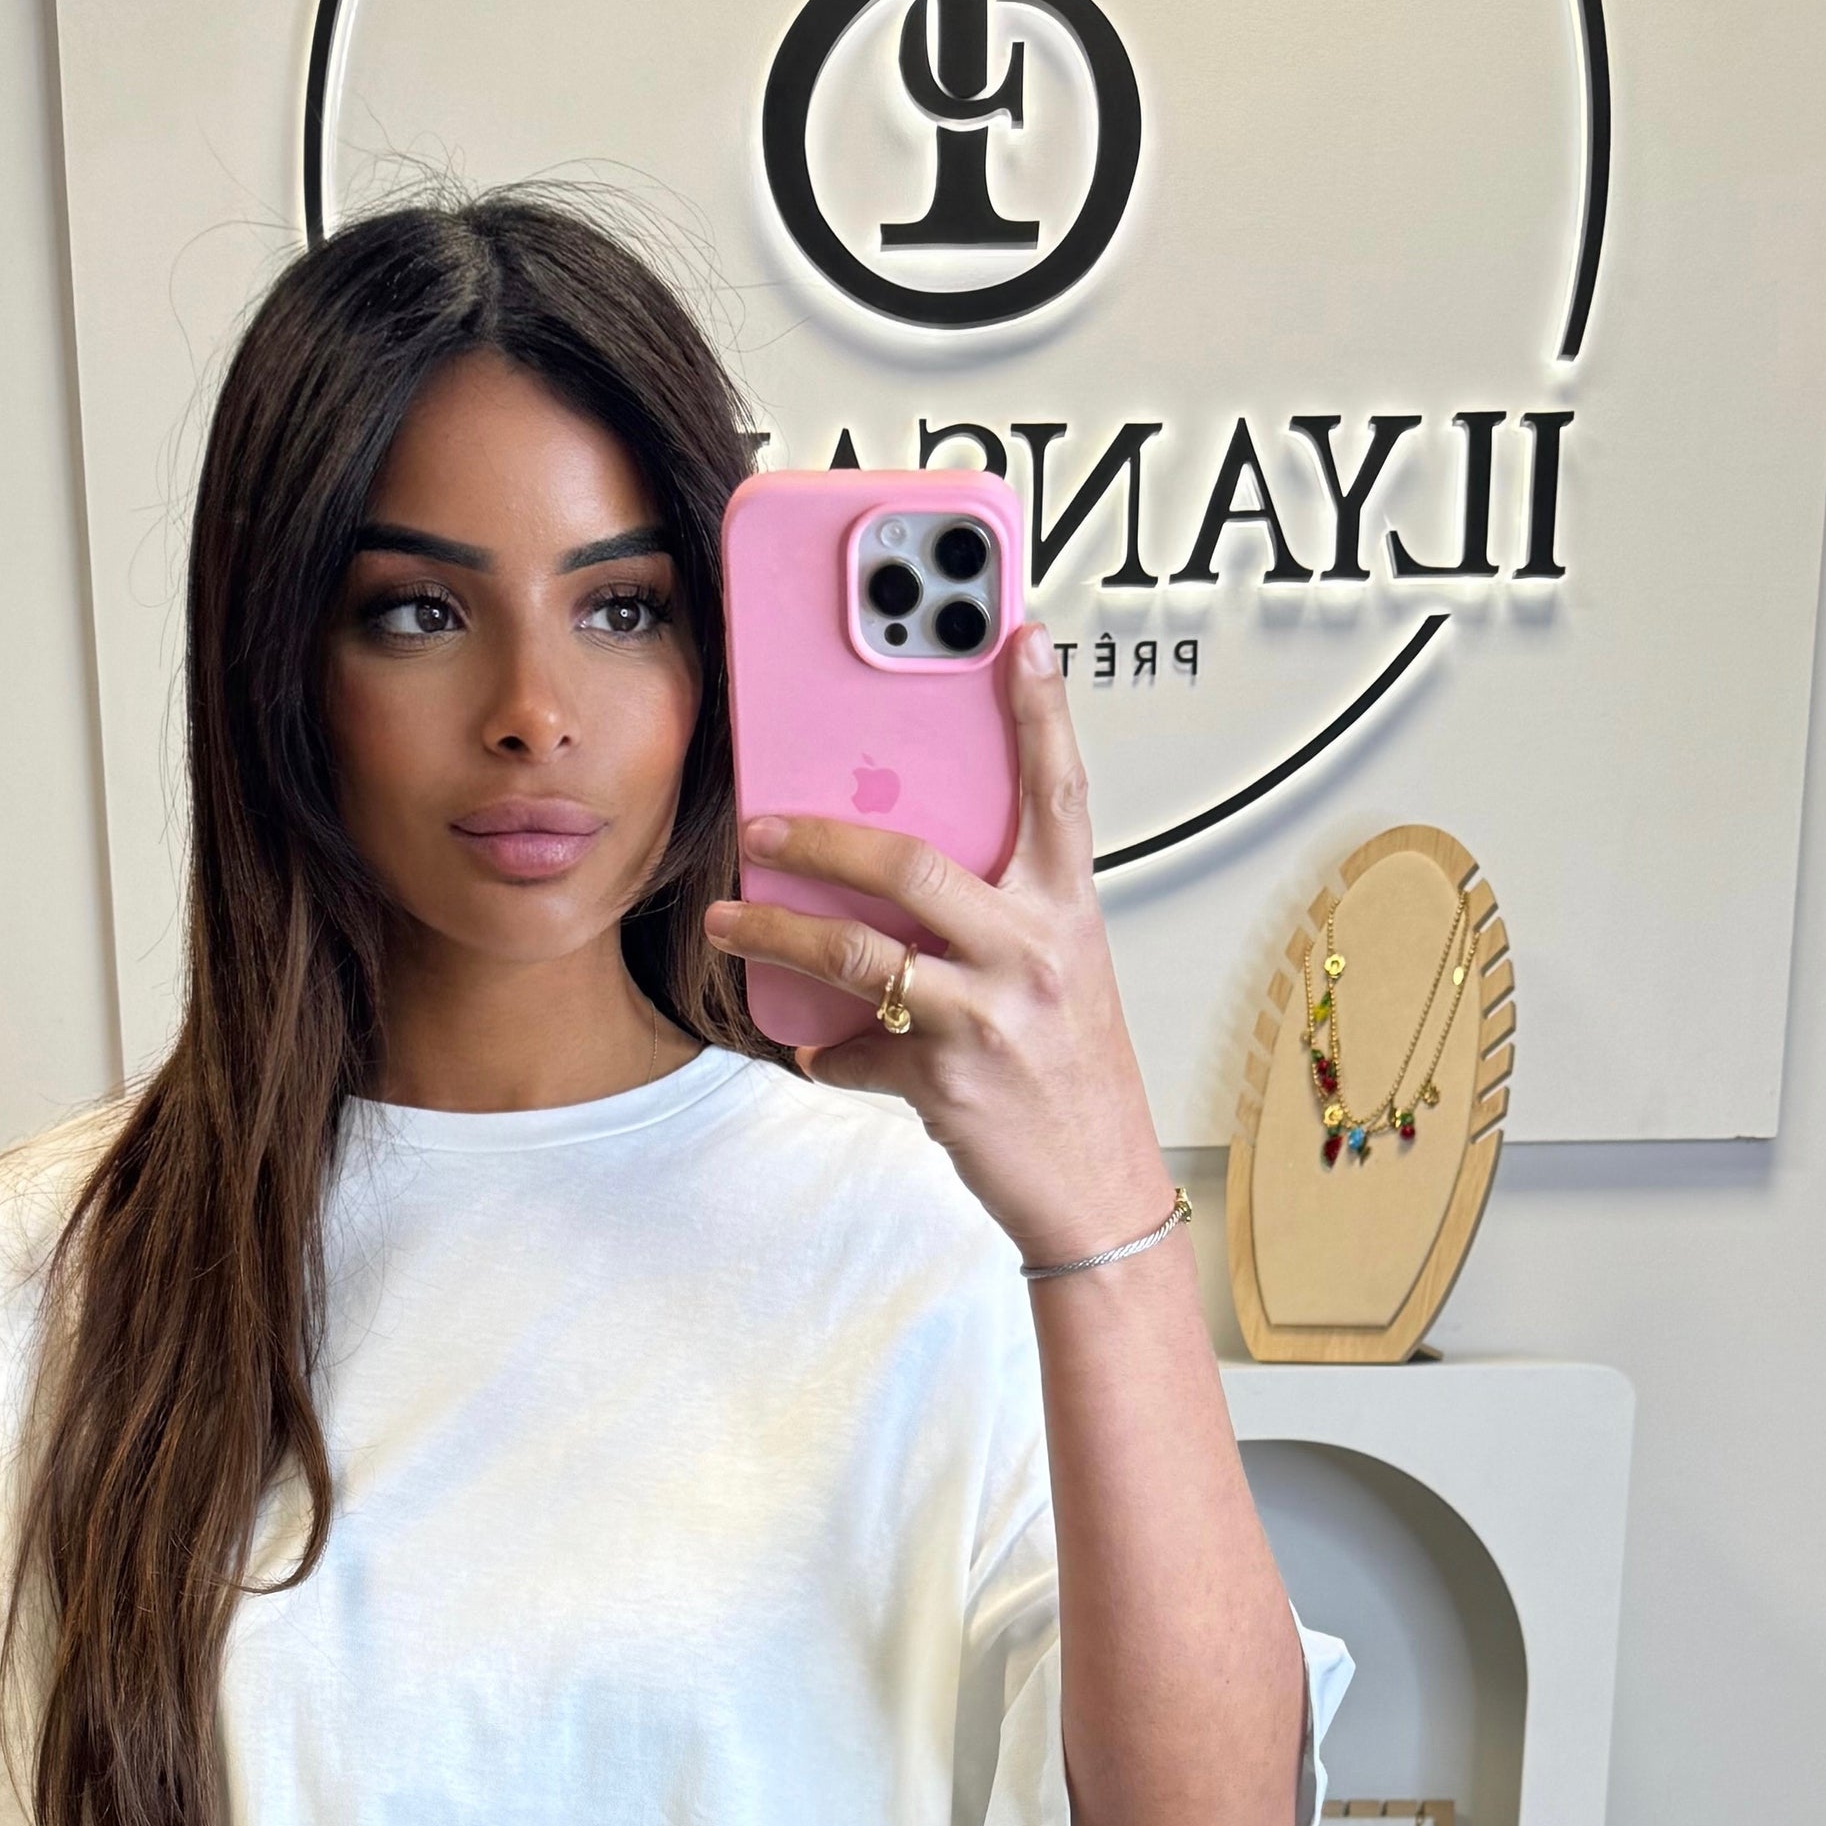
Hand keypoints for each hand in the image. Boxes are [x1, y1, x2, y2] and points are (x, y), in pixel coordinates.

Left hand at [705, 625, 1171, 1269]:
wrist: (1098, 1190)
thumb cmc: (1070, 1077)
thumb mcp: (1059, 975)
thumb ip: (1001, 914)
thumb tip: (905, 874)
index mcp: (1066, 912)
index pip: (1059, 791)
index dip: (1040, 710)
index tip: (1019, 636)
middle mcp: (1033, 952)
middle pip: (909, 863)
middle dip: (819, 838)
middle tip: (760, 827)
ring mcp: (989, 1017)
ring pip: (858, 954)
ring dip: (776, 937)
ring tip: (727, 924)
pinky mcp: (947, 1083)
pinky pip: (855, 1053)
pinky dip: (823, 1053)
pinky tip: (812, 1048)